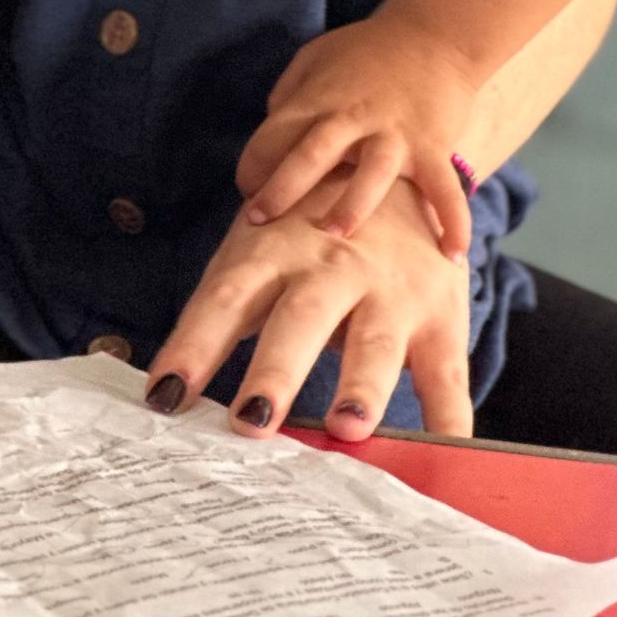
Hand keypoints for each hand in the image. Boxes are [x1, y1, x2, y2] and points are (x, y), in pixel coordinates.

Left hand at [144, 171, 470, 443]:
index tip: (166, 396)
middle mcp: (331, 266)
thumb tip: (167, 392)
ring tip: (348, 428)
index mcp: (273, 249)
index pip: (225, 298)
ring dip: (361, 386)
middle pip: (299, 319)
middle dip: (276, 371)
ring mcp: (390, 289)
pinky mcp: (439, 314)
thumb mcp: (256, 247)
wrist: (394, 163)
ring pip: (375, 340)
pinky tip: (446, 453)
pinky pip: (447, 372)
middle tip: (252, 421)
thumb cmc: (303, 227)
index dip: (194, 345)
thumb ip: (220, 314)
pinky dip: (450, 417)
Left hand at [236, 18, 479, 257]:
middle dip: (282, 189)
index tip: (248, 192)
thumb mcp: (316, 56)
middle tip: (257, 222)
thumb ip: (289, 93)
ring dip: (352, 205)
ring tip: (335, 236)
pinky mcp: (432, 146)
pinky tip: (452, 255)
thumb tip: (268, 132)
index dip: (253, 165)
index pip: (274, 134)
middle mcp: (353, 116)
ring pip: (371, 173)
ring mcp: (394, 133)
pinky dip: (452, 220)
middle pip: (312, 154)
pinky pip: (443, 188)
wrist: (436, 34)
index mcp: (320, 97)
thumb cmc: (367, 49)